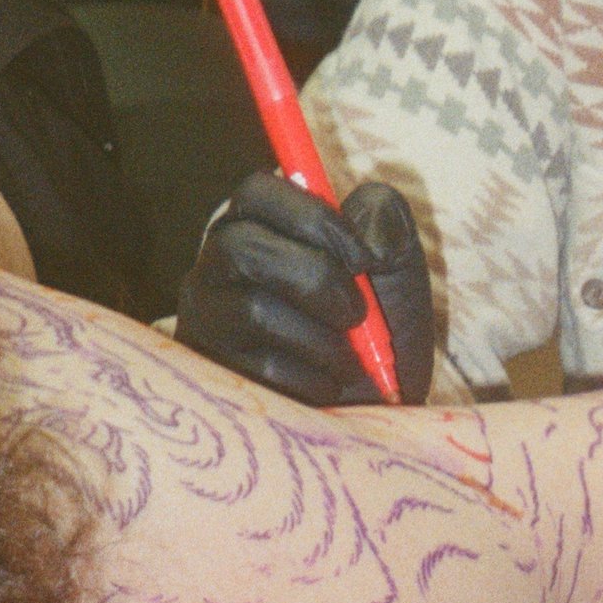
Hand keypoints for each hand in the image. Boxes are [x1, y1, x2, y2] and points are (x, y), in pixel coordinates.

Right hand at [174, 173, 435, 406]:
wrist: (373, 411)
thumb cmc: (378, 330)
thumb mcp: (396, 269)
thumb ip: (386, 224)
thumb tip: (365, 223)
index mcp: (260, 225)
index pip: (257, 191)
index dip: (312, 217)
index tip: (363, 257)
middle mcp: (218, 265)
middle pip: (242, 246)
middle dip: (317, 281)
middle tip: (357, 313)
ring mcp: (206, 318)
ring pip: (253, 310)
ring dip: (323, 339)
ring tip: (348, 358)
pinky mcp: (212, 372)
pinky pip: (261, 367)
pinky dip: (313, 378)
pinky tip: (326, 385)